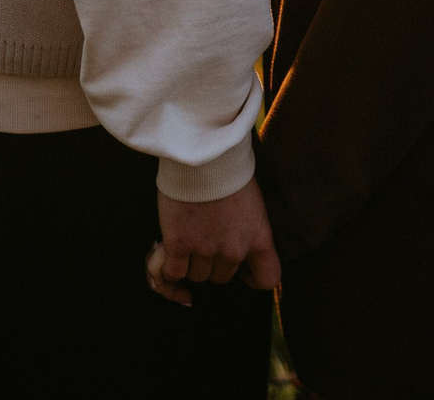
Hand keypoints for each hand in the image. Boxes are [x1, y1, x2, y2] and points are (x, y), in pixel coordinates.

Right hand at [149, 178, 281, 304]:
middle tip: (204, 239)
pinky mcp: (178, 244)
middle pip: (222, 277)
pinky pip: (173, 274)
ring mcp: (206, 250)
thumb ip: (247, 227)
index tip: (242, 270)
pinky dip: (168, 271)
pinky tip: (166, 254)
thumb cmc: (227, 169)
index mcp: (259, 239)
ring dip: (190, 262)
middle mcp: (235, 251)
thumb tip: (233, 238)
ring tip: (185, 238)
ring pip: (197, 276)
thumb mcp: (251, 202)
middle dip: (213, 262)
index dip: (252, 278)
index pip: (267, 279)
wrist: (202, 153)